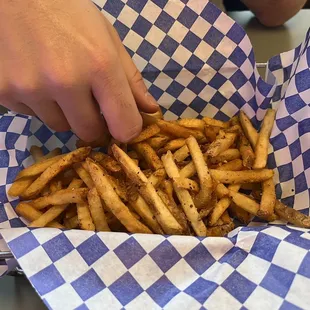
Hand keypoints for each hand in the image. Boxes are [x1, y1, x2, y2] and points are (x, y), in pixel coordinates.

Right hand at [0, 0, 157, 141]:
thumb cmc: (70, 15)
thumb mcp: (109, 40)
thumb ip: (132, 81)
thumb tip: (151, 111)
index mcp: (100, 65)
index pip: (124, 126)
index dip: (127, 130)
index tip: (122, 124)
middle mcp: (65, 81)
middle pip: (89, 133)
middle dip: (94, 124)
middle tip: (90, 104)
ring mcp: (31, 88)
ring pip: (59, 126)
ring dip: (66, 113)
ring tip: (59, 83)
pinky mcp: (4, 92)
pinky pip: (33, 115)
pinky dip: (40, 104)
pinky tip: (37, 78)